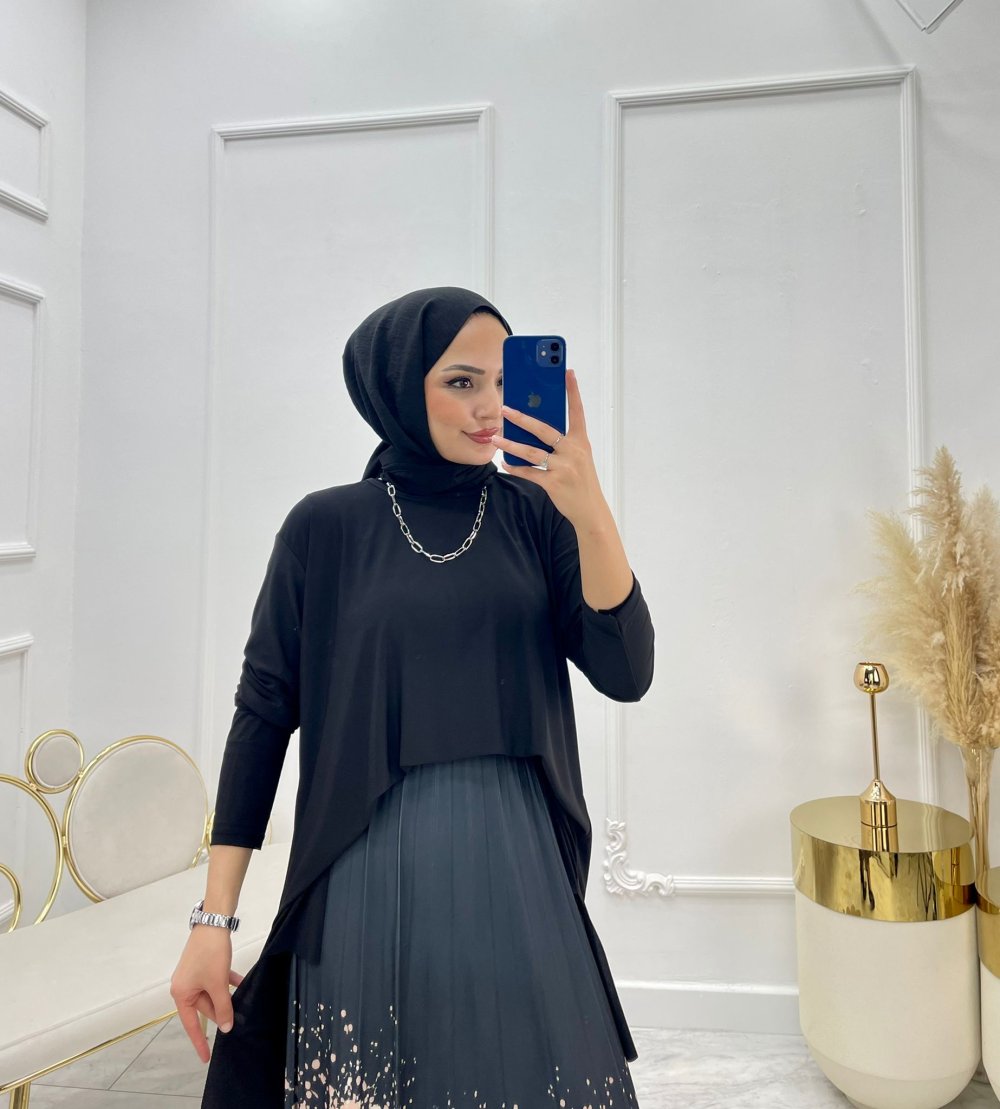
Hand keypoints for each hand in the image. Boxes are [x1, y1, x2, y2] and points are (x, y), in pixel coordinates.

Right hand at [170, 928, 244, 1063]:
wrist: (214, 922)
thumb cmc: (211, 955)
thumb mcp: (217, 984)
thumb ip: (223, 1007)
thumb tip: (226, 1027)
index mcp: (181, 994)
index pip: (191, 1024)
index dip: (200, 1042)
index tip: (206, 1058)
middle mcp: (184, 986)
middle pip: (204, 1007)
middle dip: (221, 1012)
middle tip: (236, 1020)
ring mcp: (193, 975)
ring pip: (211, 993)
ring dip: (226, 997)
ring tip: (242, 1004)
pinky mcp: (203, 965)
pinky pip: (215, 981)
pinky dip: (227, 984)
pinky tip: (242, 984)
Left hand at [493, 368, 609, 529]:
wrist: (590, 509)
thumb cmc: (582, 480)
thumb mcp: (579, 457)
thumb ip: (563, 443)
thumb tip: (535, 428)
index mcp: (581, 442)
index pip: (577, 412)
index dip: (573, 392)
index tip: (567, 372)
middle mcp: (573, 452)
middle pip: (544, 430)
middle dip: (523, 419)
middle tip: (505, 409)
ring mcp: (563, 468)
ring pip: (532, 452)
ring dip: (511, 445)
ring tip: (496, 438)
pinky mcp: (553, 483)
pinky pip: (529, 472)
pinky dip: (515, 467)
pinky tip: (504, 462)